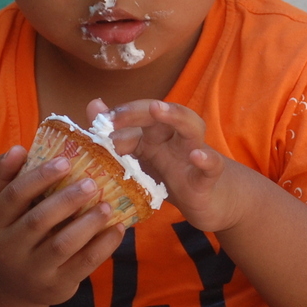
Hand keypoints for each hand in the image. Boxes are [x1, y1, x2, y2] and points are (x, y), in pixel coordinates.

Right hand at [0, 146, 124, 306]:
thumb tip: (19, 148)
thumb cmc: (11, 231)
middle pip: (38, 221)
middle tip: (92, 183)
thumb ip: (5, 174)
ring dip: (87, 224)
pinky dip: (102, 246)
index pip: (14, 196)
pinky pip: (82, 265)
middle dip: (67, 200)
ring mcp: (32, 271)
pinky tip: (117, 228)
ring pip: (61, 245)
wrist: (8, 287)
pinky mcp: (56, 287)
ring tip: (106, 206)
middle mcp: (9, 248)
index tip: (65, 160)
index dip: (38, 177)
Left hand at [88, 98, 243, 232]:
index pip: (136, 117)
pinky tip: (197, 156)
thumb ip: (117, 135)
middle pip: (161, 114)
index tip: (97, 126)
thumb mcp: (141, 160)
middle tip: (115, 116)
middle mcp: (174, 138)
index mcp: (155, 134)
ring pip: (191, 127)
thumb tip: (94, 105)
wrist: (210, 200)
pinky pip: (212, 165)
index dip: (117, 118)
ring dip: (175, 115)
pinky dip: (206, 159)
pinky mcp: (207, 178)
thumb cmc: (171, 176)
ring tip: (157, 109)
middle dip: (137, 110)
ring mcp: (192, 154)